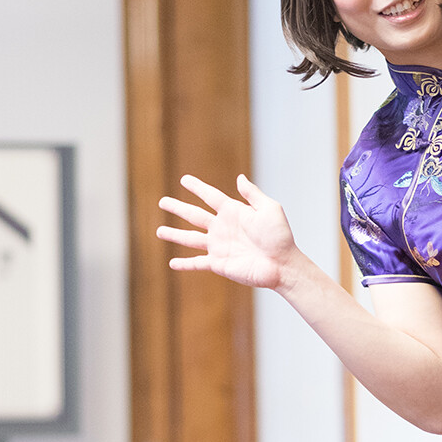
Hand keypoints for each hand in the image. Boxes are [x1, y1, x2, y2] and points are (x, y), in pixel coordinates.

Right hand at [157, 174, 297, 289]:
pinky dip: (184, 264)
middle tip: (162, 201)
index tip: (184, 179)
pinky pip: (197, 263)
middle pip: (194, 215)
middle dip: (178, 208)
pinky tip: (172, 263)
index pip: (210, 196)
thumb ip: (253, 194)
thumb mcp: (269, 209)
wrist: (282, 264)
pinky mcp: (219, 264)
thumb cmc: (280, 237)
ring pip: (190, 238)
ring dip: (174, 235)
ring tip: (159, 231)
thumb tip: (239, 178)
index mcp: (233, 212)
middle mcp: (223, 228)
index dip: (197, 187)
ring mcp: (219, 247)